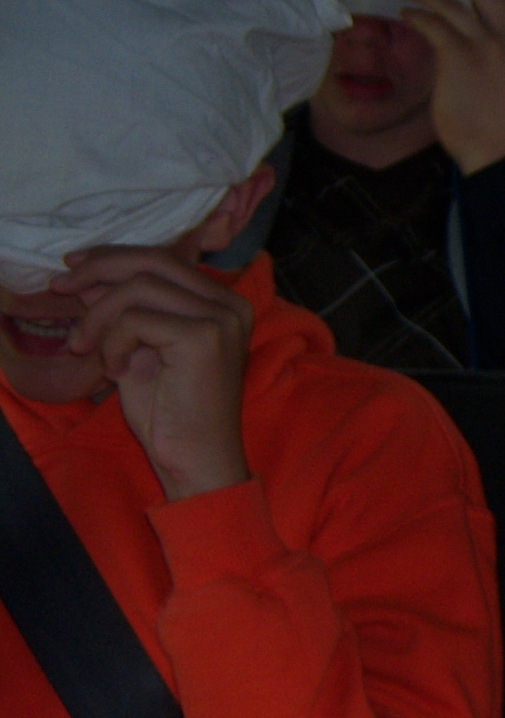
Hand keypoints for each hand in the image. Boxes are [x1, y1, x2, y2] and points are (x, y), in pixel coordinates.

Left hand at [55, 249, 254, 501]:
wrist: (196, 459)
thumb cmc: (171, 413)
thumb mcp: (142, 349)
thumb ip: (127, 312)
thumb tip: (90, 276)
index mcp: (223, 302)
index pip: (163, 259)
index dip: (113, 258)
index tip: (73, 267)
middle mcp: (230, 304)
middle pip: (153, 260)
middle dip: (97, 269)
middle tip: (61, 287)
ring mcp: (221, 319)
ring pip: (139, 286)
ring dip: (99, 316)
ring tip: (86, 348)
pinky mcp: (204, 337)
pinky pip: (135, 318)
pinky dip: (112, 342)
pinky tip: (115, 370)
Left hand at [403, 0, 504, 174]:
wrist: (491, 145)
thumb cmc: (491, 116)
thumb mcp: (498, 73)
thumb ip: (483, 48)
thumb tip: (451, 29)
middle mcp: (504, 37)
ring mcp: (483, 45)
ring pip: (451, 4)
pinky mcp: (458, 56)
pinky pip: (433, 24)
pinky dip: (417, 16)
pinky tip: (407, 17)